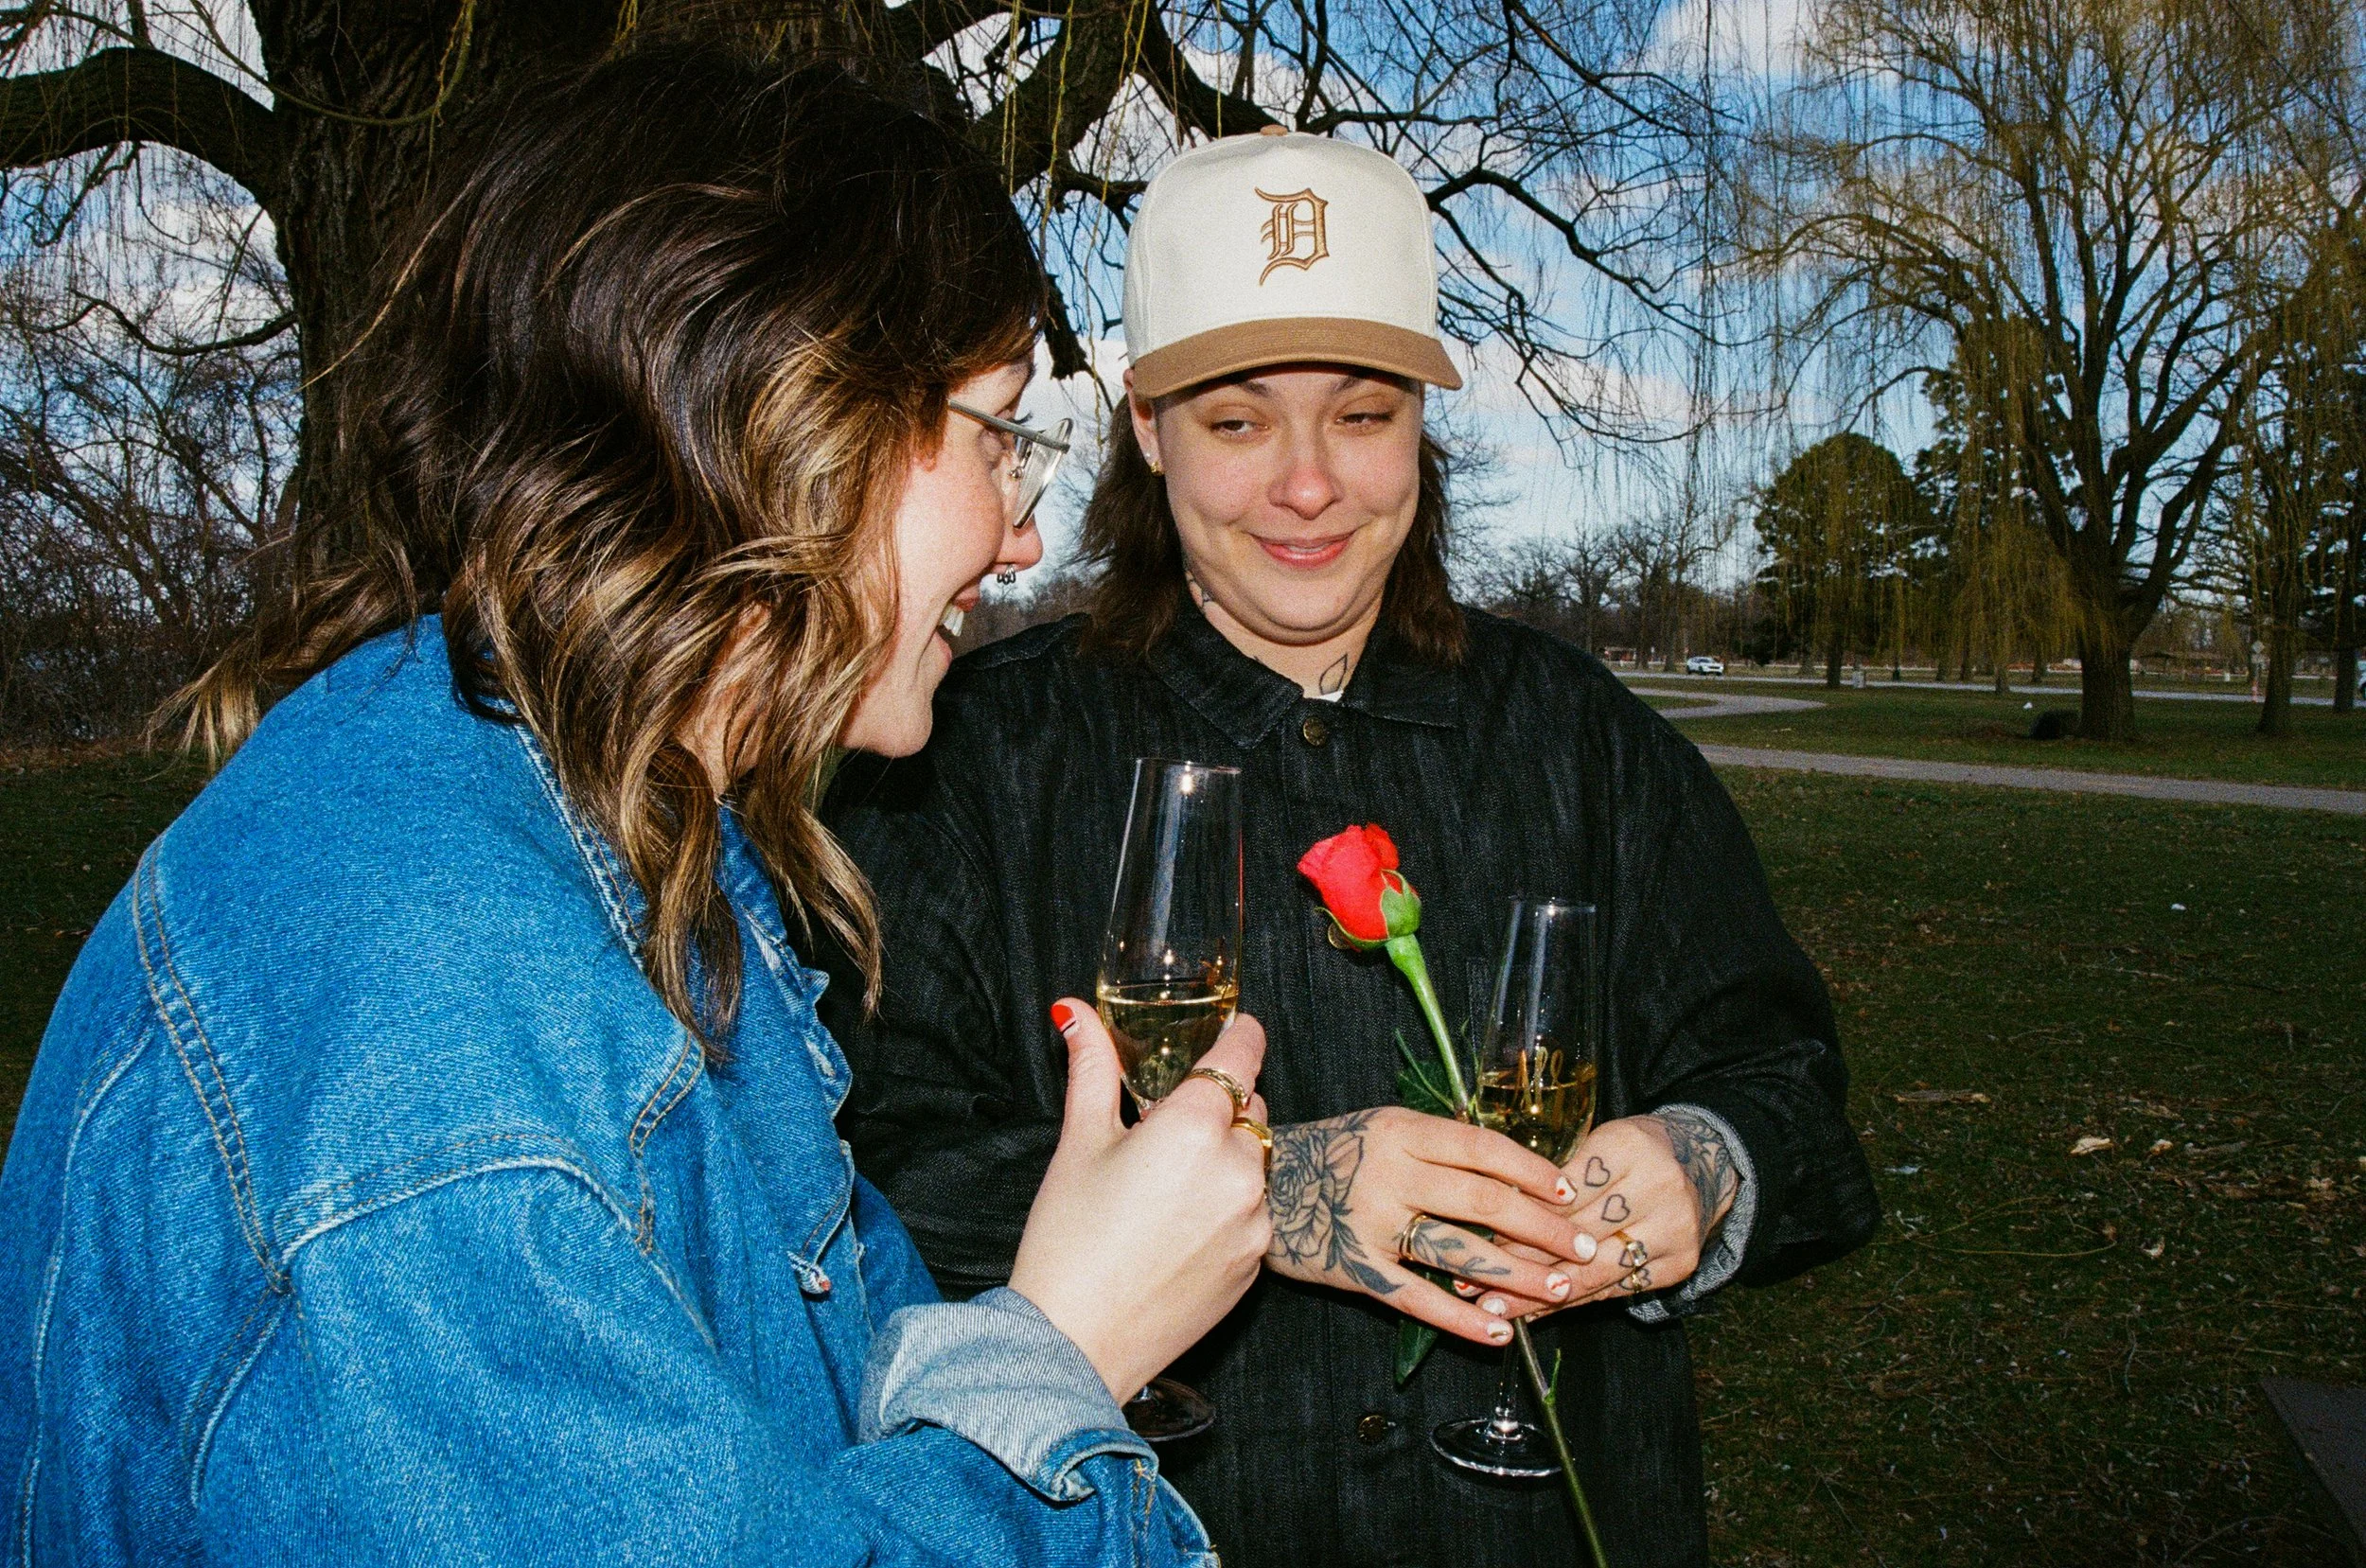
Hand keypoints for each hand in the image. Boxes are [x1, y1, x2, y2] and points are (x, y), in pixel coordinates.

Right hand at [1008, 1002, 1273, 1400]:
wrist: (1074, 1345)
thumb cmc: (1068, 1242)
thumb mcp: (1078, 1144)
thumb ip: (1090, 1069)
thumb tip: (1074, 1014)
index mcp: (1193, 1127)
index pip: (1242, 1056)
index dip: (1240, 1036)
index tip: (1236, 1030)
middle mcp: (1238, 1169)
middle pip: (1250, 1110)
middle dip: (1222, 1108)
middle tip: (1172, 1127)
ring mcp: (1254, 1221)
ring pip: (1256, 1163)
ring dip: (1228, 1160)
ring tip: (1170, 1187)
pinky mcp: (1255, 1265)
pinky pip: (1255, 1214)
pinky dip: (1230, 1208)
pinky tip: (1180, 1228)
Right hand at [1260, 1107, 1587, 1347]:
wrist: (1256, 1184)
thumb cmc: (1327, 1153)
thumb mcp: (1378, 1127)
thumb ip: (1433, 1144)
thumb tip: (1507, 1165)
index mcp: (1401, 1131)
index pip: (1482, 1148)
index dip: (1531, 1169)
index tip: (1568, 1190)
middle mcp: (1391, 1173)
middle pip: (1483, 1201)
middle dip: (1543, 1227)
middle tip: (1585, 1246)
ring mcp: (1373, 1223)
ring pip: (1459, 1251)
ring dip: (1516, 1274)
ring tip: (1558, 1290)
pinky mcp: (1356, 1268)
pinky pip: (1418, 1299)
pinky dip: (1461, 1317)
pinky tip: (1498, 1331)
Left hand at [1490, 1110, 1742, 1316]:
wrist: (1702, 1163)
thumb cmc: (1631, 1149)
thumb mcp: (1595, 1141)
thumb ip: (1553, 1175)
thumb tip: (1495, 1216)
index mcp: (1629, 1147)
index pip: (1566, 1192)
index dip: (1523, 1217)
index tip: (1483, 1237)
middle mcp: (1659, 1189)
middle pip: (1580, 1234)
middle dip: (1523, 1261)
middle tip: (1475, 1282)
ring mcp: (1674, 1230)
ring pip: (1596, 1271)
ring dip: (1542, 1294)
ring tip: (1496, 1307)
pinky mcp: (1679, 1264)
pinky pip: (1616, 1291)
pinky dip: (1573, 1302)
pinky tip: (1536, 1312)